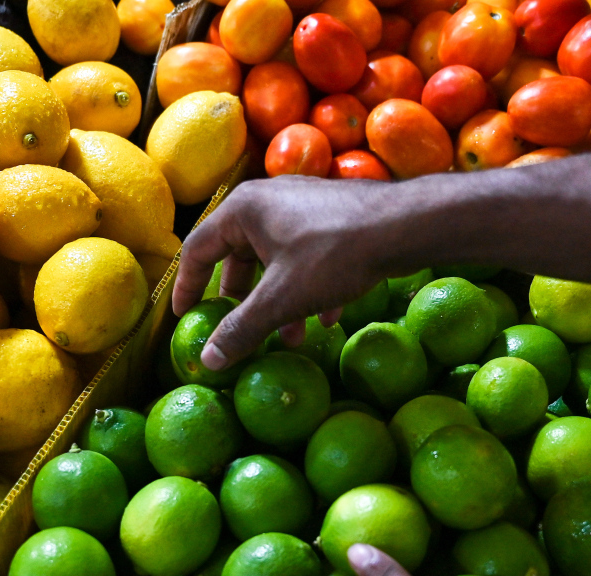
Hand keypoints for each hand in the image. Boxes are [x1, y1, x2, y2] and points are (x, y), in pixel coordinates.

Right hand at [170, 177, 411, 370]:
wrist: (404, 225)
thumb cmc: (334, 255)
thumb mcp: (282, 299)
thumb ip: (242, 329)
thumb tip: (208, 360)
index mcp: (243, 210)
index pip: (198, 249)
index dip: (188, 286)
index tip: (185, 316)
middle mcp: (269, 201)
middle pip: (239, 255)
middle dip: (244, 301)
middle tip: (241, 330)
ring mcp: (303, 206)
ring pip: (277, 260)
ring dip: (280, 301)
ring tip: (290, 338)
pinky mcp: (332, 217)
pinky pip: (308, 256)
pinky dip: (309, 288)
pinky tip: (327, 317)